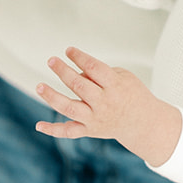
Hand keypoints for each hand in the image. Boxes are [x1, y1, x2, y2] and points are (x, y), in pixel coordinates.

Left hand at [35, 46, 181, 165]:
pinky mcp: (89, 130)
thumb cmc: (132, 93)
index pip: (94, 68)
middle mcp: (104, 103)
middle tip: (51, 60)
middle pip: (79, 86)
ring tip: (39, 86)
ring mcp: (95, 118)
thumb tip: (73, 72)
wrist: (143, 123)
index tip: (69, 50)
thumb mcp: (123, 76)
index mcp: (115, 86)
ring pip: (70, 108)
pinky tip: (38, 126)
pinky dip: (53, 130)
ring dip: (52, 97)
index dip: (80, 58)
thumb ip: (98, 73)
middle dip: (63, 71)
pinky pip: (69, 132)